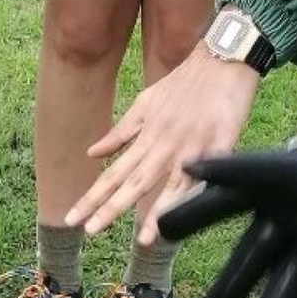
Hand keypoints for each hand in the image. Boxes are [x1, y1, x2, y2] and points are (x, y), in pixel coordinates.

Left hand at [67, 49, 262, 243]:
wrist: (222, 58)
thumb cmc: (185, 82)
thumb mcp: (145, 103)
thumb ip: (120, 132)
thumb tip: (92, 153)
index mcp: (145, 137)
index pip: (113, 173)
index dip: (93, 197)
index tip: (73, 217)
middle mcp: (163, 145)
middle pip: (133, 182)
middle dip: (111, 208)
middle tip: (90, 231)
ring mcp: (191, 145)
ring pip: (169, 184)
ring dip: (157, 212)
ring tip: (143, 239)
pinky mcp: (220, 142)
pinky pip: (208, 171)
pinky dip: (198, 188)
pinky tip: (192, 206)